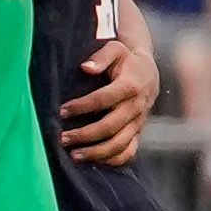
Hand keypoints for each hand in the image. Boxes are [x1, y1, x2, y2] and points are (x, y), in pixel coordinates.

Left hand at [58, 13, 159, 162]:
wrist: (148, 73)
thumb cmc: (126, 60)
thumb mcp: (115, 49)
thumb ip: (101, 57)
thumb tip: (85, 67)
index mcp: (130, 85)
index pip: (103, 99)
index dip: (82, 106)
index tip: (62, 111)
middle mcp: (136, 107)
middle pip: (110, 126)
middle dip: (85, 135)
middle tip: (63, 138)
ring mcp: (138, 122)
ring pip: (119, 144)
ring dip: (96, 152)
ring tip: (74, 155)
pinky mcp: (138, 132)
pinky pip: (128, 152)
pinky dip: (112, 160)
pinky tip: (93, 161)